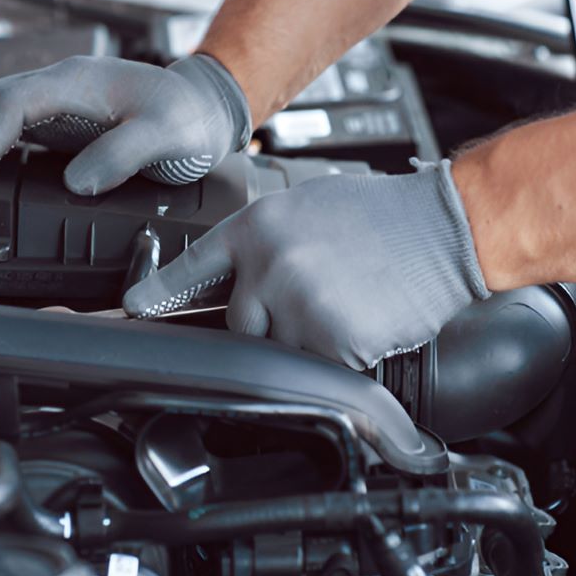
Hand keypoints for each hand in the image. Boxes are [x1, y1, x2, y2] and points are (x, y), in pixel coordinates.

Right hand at [0, 54, 251, 194]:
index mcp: (80, 82)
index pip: (18, 102)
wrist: (207, 109)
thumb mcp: (167, 135)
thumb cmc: (190, 118)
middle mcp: (62, 87)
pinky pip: (12, 127)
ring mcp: (59, 104)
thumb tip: (77, 181)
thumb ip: (124, 153)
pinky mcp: (62, 123)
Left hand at [124, 160, 489, 368]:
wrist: (444, 226)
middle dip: (271, 323)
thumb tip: (234, 278)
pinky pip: (322, 367)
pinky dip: (342, 355)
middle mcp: (269, 265)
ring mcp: (298, 305)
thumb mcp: (306, 209)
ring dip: (309, 340)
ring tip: (348, 301)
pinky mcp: (332, 341)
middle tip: (320, 296)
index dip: (156, 294)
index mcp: (258, 227)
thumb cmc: (384, 216)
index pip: (190, 269)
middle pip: (239, 325)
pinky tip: (365, 319)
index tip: (131, 311)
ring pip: (282, 351)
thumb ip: (263, 242)